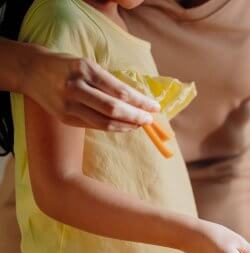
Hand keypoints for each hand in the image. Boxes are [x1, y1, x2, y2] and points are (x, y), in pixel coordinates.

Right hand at [22, 46, 159, 130]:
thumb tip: (138, 101)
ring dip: (127, 125)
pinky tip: (124, 126)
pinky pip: (94, 126)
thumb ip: (109, 82)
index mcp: (85, 70)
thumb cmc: (67, 66)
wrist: (31, 70)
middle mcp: (76, 88)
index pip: (120, 91)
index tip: (154, 106)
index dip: (140, 101)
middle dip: (136, 116)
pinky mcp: (65, 118)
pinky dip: (113, 127)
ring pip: (105, 122)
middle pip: (114, 109)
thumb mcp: (88, 65)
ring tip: (140, 124)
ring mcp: (69, 105)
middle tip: (150, 119)